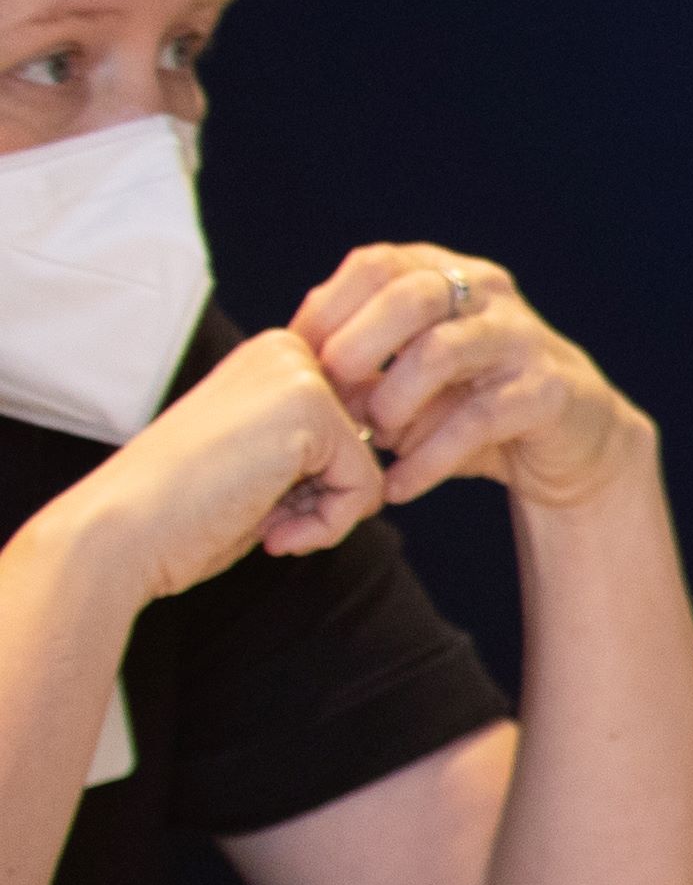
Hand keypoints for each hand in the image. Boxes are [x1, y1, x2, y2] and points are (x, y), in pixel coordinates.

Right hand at [48, 327, 382, 606]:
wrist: (117, 532)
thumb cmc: (181, 511)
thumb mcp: (261, 462)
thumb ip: (316, 444)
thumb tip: (383, 447)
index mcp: (271, 359)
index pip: (351, 428)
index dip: (314, 482)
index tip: (253, 496)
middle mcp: (286, 352)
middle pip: (366, 444)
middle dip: (323, 496)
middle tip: (258, 512)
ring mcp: (298, 376)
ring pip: (369, 468)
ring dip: (323, 515)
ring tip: (261, 520)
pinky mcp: (310, 412)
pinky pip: (367, 488)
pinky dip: (327, 527)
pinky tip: (270, 531)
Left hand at [289, 245, 647, 512]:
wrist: (571, 441)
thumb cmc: (472, 401)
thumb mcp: (410, 369)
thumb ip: (361, 361)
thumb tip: (295, 373)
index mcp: (446, 274)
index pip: (376, 264)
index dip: (327, 311)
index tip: (299, 364)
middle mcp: (487, 294)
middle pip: (410, 295)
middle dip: (357, 347)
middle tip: (333, 397)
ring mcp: (523, 339)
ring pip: (442, 351)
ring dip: (393, 401)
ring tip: (376, 438)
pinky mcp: (548, 391)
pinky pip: (477, 421)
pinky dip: (427, 459)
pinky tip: (399, 485)